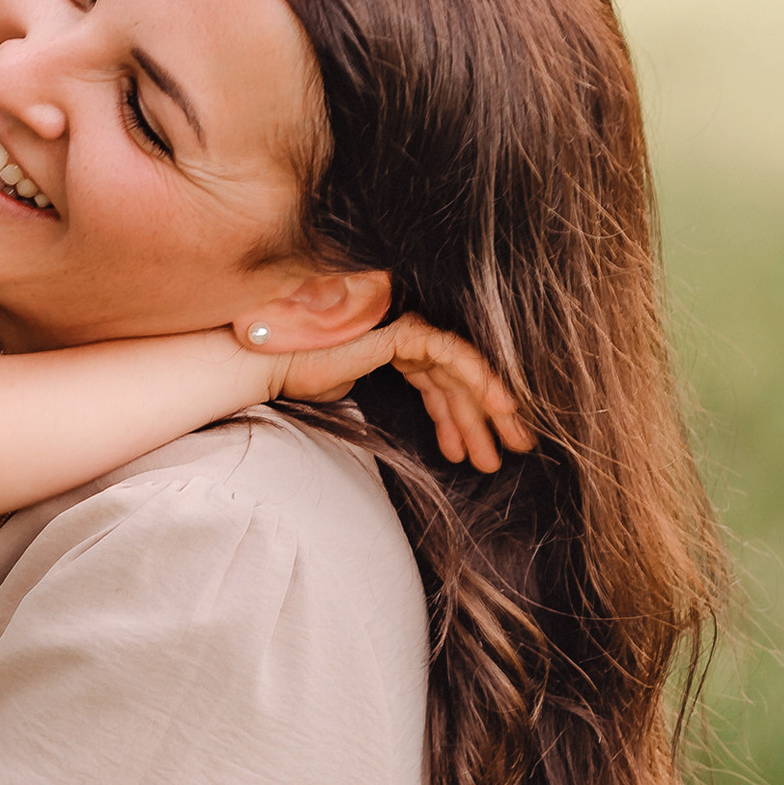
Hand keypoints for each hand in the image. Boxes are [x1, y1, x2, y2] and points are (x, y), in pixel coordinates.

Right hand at [248, 310, 532, 473]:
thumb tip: (422, 434)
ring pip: (462, 373)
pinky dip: (481, 380)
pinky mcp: (404, 332)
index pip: (443, 385)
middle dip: (486, 421)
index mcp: (396, 351)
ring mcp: (407, 331)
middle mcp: (408, 338)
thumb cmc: (302, 386)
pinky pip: (454, 355)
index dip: (467, 419)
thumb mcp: (358, 403)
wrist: (271, 371)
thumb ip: (393, 406)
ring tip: (496, 453)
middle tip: (512, 453)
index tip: (484, 453)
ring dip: (486, 413)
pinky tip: (499, 408)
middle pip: (459, 380)